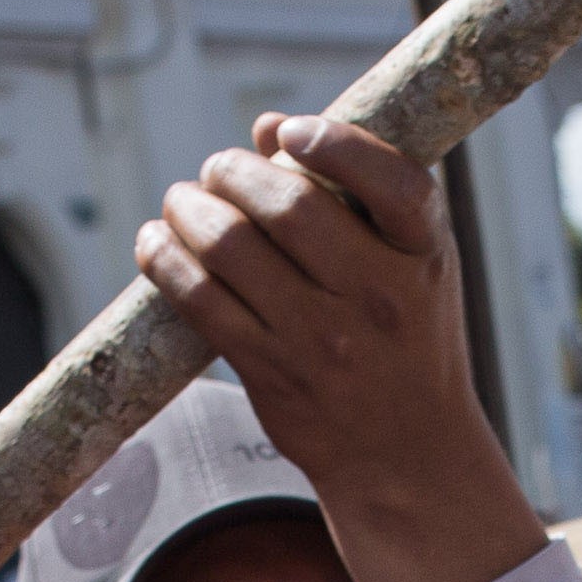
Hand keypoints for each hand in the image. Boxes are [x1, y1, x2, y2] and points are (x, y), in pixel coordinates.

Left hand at [134, 115, 540, 581]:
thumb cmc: (405, 339)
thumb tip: (265, 128)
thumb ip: (355, 192)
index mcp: (423, 256)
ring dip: (189, 209)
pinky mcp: (273, 373)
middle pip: (288, 206)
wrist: (406, 454)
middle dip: (233, 172)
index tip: (287, 131)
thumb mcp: (412, 265)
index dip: (335, 142)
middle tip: (217, 170)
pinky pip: (201, 300)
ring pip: (232, 248)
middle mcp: (377, 297)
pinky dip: (166, 260)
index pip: (391, 181)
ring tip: (182, 202)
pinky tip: (157, 243)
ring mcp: (322, 339)